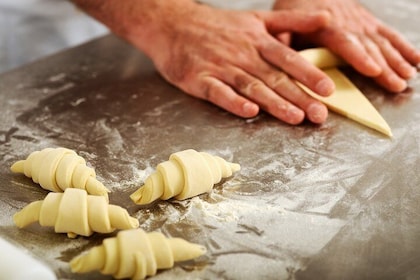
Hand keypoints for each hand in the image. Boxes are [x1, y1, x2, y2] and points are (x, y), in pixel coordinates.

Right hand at [119, 1, 334, 123]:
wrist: (172, 24)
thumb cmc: (217, 26)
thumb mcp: (256, 17)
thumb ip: (291, 21)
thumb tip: (326, 16)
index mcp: (257, 40)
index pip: (288, 58)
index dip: (309, 74)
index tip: (328, 89)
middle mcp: (242, 54)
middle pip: (274, 77)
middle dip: (299, 96)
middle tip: (320, 114)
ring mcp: (220, 67)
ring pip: (252, 86)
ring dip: (274, 103)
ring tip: (295, 117)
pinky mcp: (199, 79)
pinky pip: (219, 92)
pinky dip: (234, 102)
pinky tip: (249, 112)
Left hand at [273, 0, 419, 92]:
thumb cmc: (295, 7)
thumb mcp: (283, 21)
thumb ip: (284, 41)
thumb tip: (281, 60)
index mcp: (326, 26)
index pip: (345, 42)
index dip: (360, 56)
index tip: (373, 70)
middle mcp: (348, 23)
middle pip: (369, 46)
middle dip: (385, 66)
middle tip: (397, 84)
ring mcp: (361, 22)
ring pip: (382, 41)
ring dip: (397, 59)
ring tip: (408, 77)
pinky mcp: (369, 22)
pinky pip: (389, 34)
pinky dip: (404, 47)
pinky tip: (417, 60)